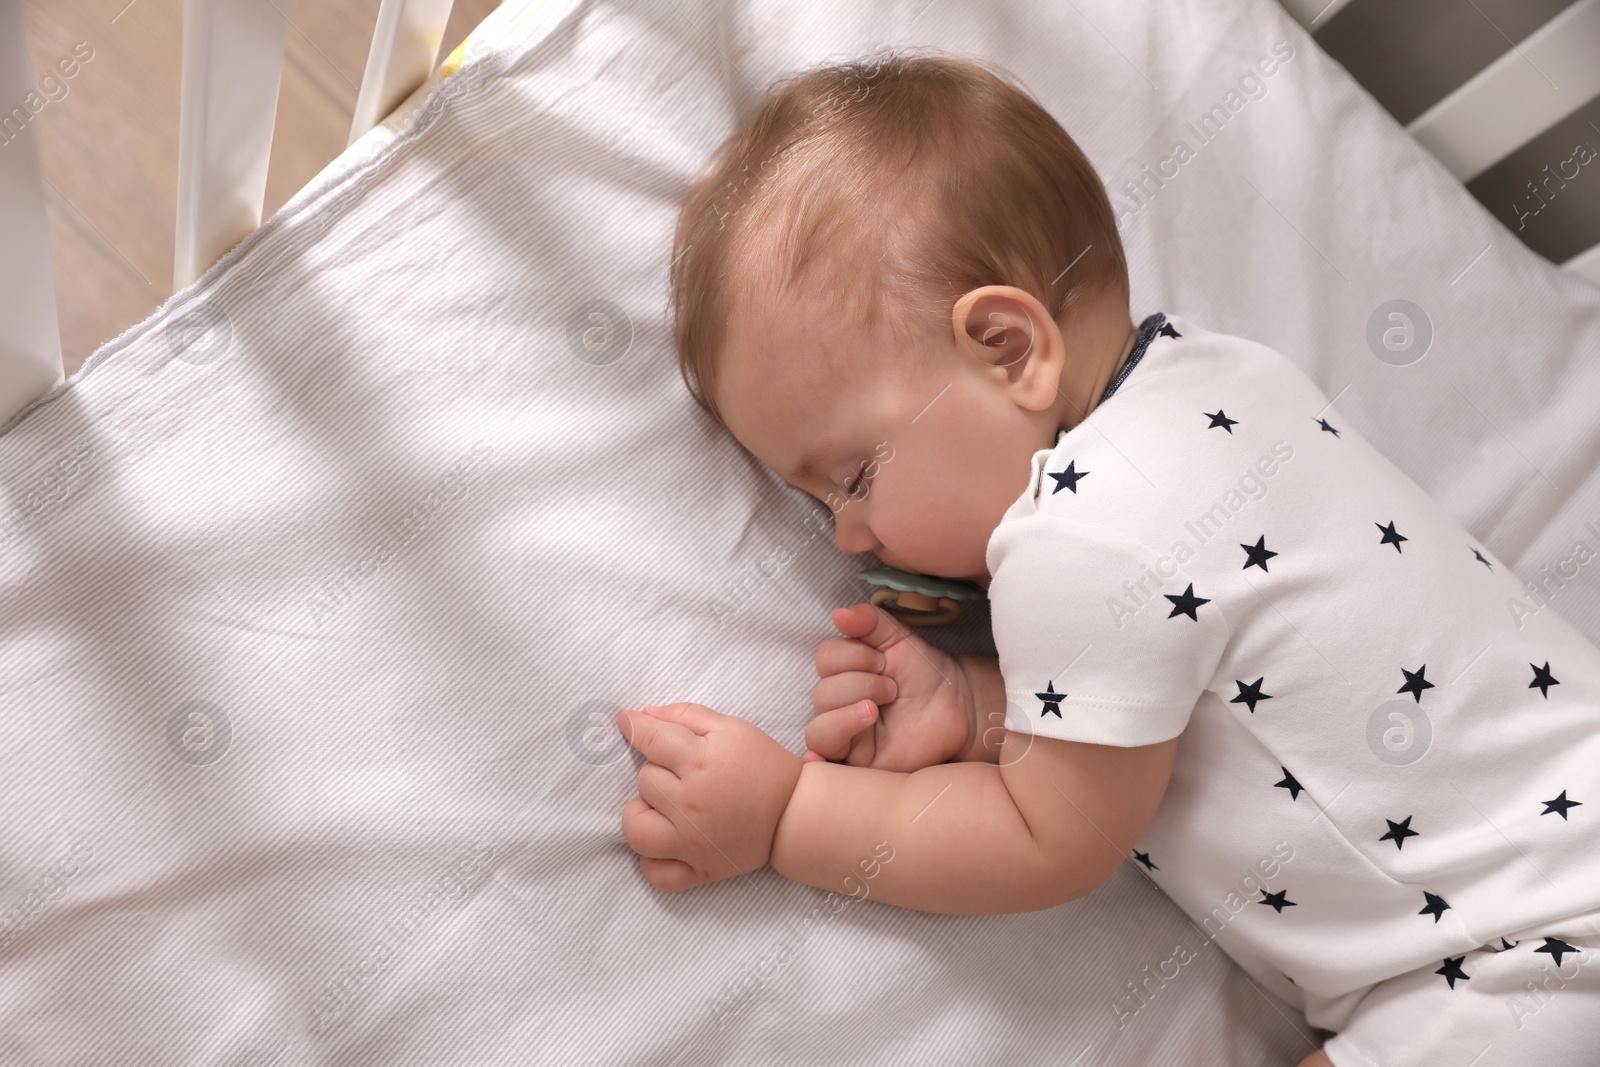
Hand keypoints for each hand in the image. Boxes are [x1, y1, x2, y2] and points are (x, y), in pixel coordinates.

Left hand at [616, 703, 801, 892]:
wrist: (796, 813)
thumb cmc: (764, 766)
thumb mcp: (733, 728)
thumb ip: (686, 716)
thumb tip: (643, 714)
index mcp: (703, 763)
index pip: (650, 739)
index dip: (633, 726)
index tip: (626, 721)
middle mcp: (693, 804)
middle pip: (644, 781)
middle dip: (656, 770)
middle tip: (680, 772)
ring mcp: (693, 843)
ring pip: (636, 828)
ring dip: (643, 813)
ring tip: (663, 807)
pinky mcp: (700, 871)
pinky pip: (655, 873)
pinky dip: (652, 860)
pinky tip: (666, 840)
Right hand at [804, 602, 975, 772]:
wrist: (958, 705)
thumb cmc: (925, 673)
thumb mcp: (898, 638)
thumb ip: (870, 621)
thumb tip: (839, 614)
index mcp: (843, 673)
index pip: (826, 659)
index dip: (855, 655)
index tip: (884, 661)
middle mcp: (838, 705)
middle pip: (823, 694)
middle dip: (862, 685)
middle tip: (893, 689)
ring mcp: (846, 737)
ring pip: (818, 731)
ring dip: (848, 715)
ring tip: (877, 711)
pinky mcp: (858, 765)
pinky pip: (825, 767)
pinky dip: (815, 762)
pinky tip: (817, 758)